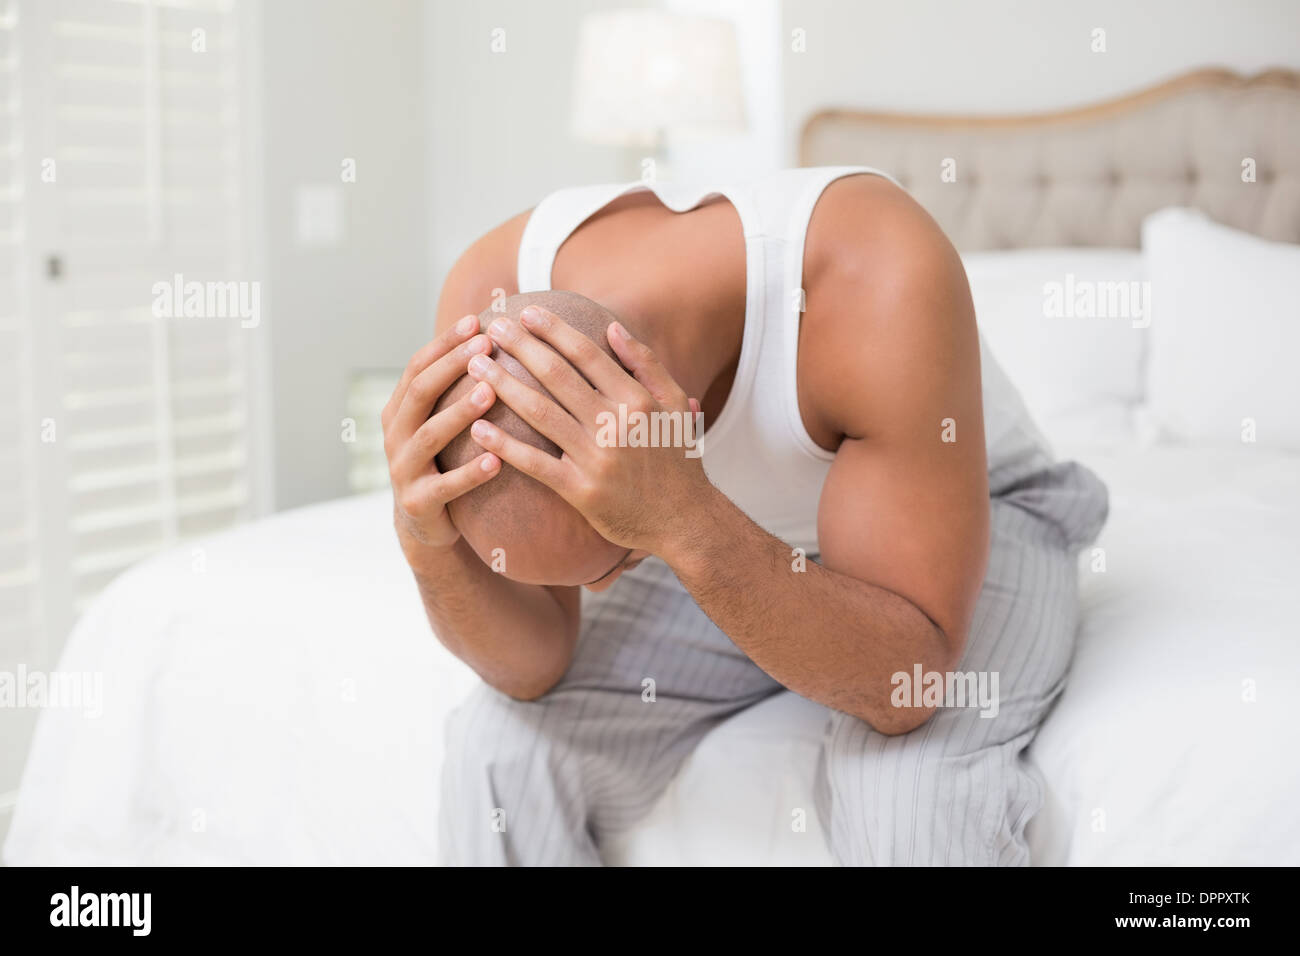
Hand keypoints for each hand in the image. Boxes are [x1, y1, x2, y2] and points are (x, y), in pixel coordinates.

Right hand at [382, 315, 500, 555]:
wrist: (424, 523)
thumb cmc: (442, 460)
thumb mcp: (438, 422)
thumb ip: (454, 388)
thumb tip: (491, 333)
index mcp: (399, 410)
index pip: (418, 366)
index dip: (445, 343)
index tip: (476, 321)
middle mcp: (395, 435)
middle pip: (420, 392)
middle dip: (452, 366)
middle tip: (486, 346)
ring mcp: (403, 470)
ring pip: (430, 436)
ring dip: (459, 412)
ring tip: (490, 392)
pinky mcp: (418, 503)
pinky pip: (446, 487)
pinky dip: (470, 473)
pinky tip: (496, 459)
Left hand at [466, 305, 711, 553]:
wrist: (685, 521)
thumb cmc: (677, 460)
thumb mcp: (675, 405)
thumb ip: (646, 365)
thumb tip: (613, 327)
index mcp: (637, 399)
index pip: (587, 354)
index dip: (554, 330)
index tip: (527, 313)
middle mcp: (616, 424)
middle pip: (557, 376)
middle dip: (521, 347)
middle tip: (493, 327)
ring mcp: (597, 458)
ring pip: (540, 413)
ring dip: (503, 386)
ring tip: (475, 366)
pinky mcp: (582, 492)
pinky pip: (536, 464)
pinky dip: (506, 446)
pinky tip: (479, 429)